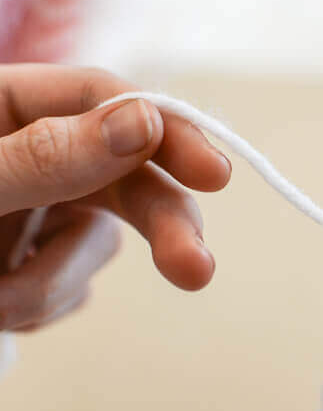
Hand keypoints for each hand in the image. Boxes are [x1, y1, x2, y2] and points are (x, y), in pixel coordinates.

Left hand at [0, 64, 231, 329]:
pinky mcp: (44, 267)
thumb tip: (142, 124)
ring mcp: (45, 215)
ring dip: (52, 283)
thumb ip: (47, 155)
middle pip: (130, 180)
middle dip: (164, 227)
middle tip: (196, 268)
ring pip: (99, 249)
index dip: (167, 133)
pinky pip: (73, 292)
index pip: (106, 103)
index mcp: (11, 109)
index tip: (213, 173)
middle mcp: (41, 158)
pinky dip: (41, 308)